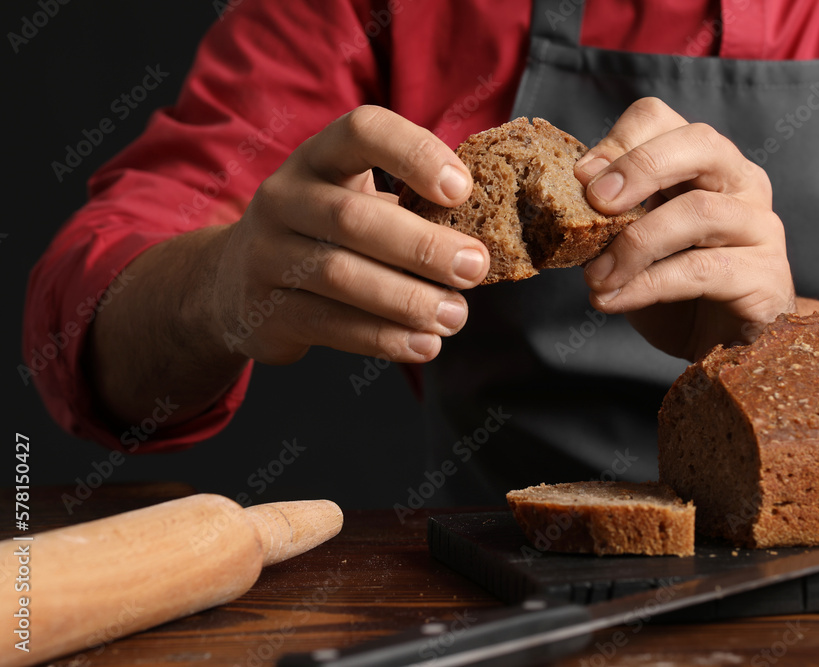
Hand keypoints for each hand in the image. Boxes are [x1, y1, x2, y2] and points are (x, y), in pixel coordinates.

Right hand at [213, 106, 489, 364]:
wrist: (233, 282)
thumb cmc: (324, 233)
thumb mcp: (354, 199)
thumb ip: (409, 205)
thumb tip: (490, 230)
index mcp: (318, 158)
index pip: (362, 131)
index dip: (414, 153)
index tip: (462, 190)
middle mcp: (284, 198)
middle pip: (354, 217)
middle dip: (423, 245)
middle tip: (474, 267)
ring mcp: (266, 254)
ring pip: (340, 276)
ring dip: (407, 300)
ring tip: (455, 316)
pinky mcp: (265, 310)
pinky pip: (328, 324)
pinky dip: (383, 338)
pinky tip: (424, 345)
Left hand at [574, 97, 797, 360]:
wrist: (717, 346)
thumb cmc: (672, 286)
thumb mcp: (631, 241)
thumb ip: (611, 215)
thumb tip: (566, 197)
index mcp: (704, 163)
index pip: (662, 119)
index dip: (619, 141)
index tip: (580, 177)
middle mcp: (742, 183)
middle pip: (700, 144)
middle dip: (639, 168)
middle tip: (595, 204)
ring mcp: (761, 228)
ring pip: (699, 213)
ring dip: (635, 244)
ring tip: (595, 278)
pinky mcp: (767, 278)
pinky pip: (703, 270)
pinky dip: (649, 285)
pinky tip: (614, 300)